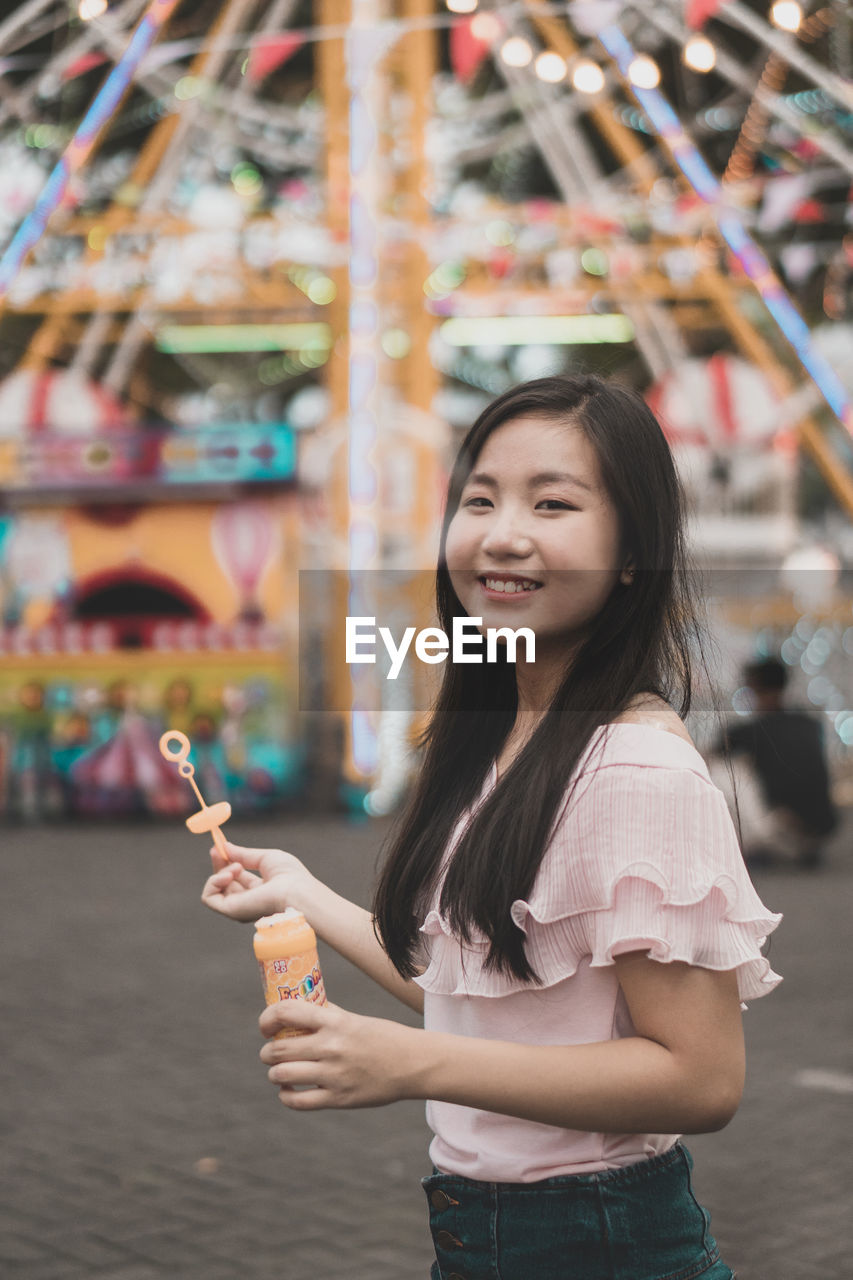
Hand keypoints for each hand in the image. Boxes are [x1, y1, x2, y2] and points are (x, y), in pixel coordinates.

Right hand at [201, 841, 316, 922]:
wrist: (296, 892)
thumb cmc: (289, 875)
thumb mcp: (265, 858)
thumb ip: (244, 854)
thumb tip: (225, 847)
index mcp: (259, 890)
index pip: (236, 876)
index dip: (227, 861)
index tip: (220, 846)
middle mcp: (248, 901)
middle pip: (224, 882)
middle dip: (218, 864)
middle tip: (216, 849)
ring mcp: (239, 908)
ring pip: (214, 889)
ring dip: (220, 871)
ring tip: (237, 866)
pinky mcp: (231, 911)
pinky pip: (208, 898)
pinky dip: (213, 882)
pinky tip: (228, 874)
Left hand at [258, 1000, 419, 1110]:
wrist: (412, 1064)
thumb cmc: (382, 1037)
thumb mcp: (354, 1019)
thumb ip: (326, 1015)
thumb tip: (300, 1009)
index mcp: (334, 1021)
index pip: (285, 1012)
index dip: (267, 1019)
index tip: (266, 1027)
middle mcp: (330, 1046)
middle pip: (277, 1050)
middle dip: (267, 1052)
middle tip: (269, 1053)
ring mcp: (333, 1075)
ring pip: (281, 1075)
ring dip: (274, 1074)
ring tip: (278, 1073)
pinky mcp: (338, 1098)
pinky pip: (297, 1102)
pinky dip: (285, 1097)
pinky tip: (288, 1091)